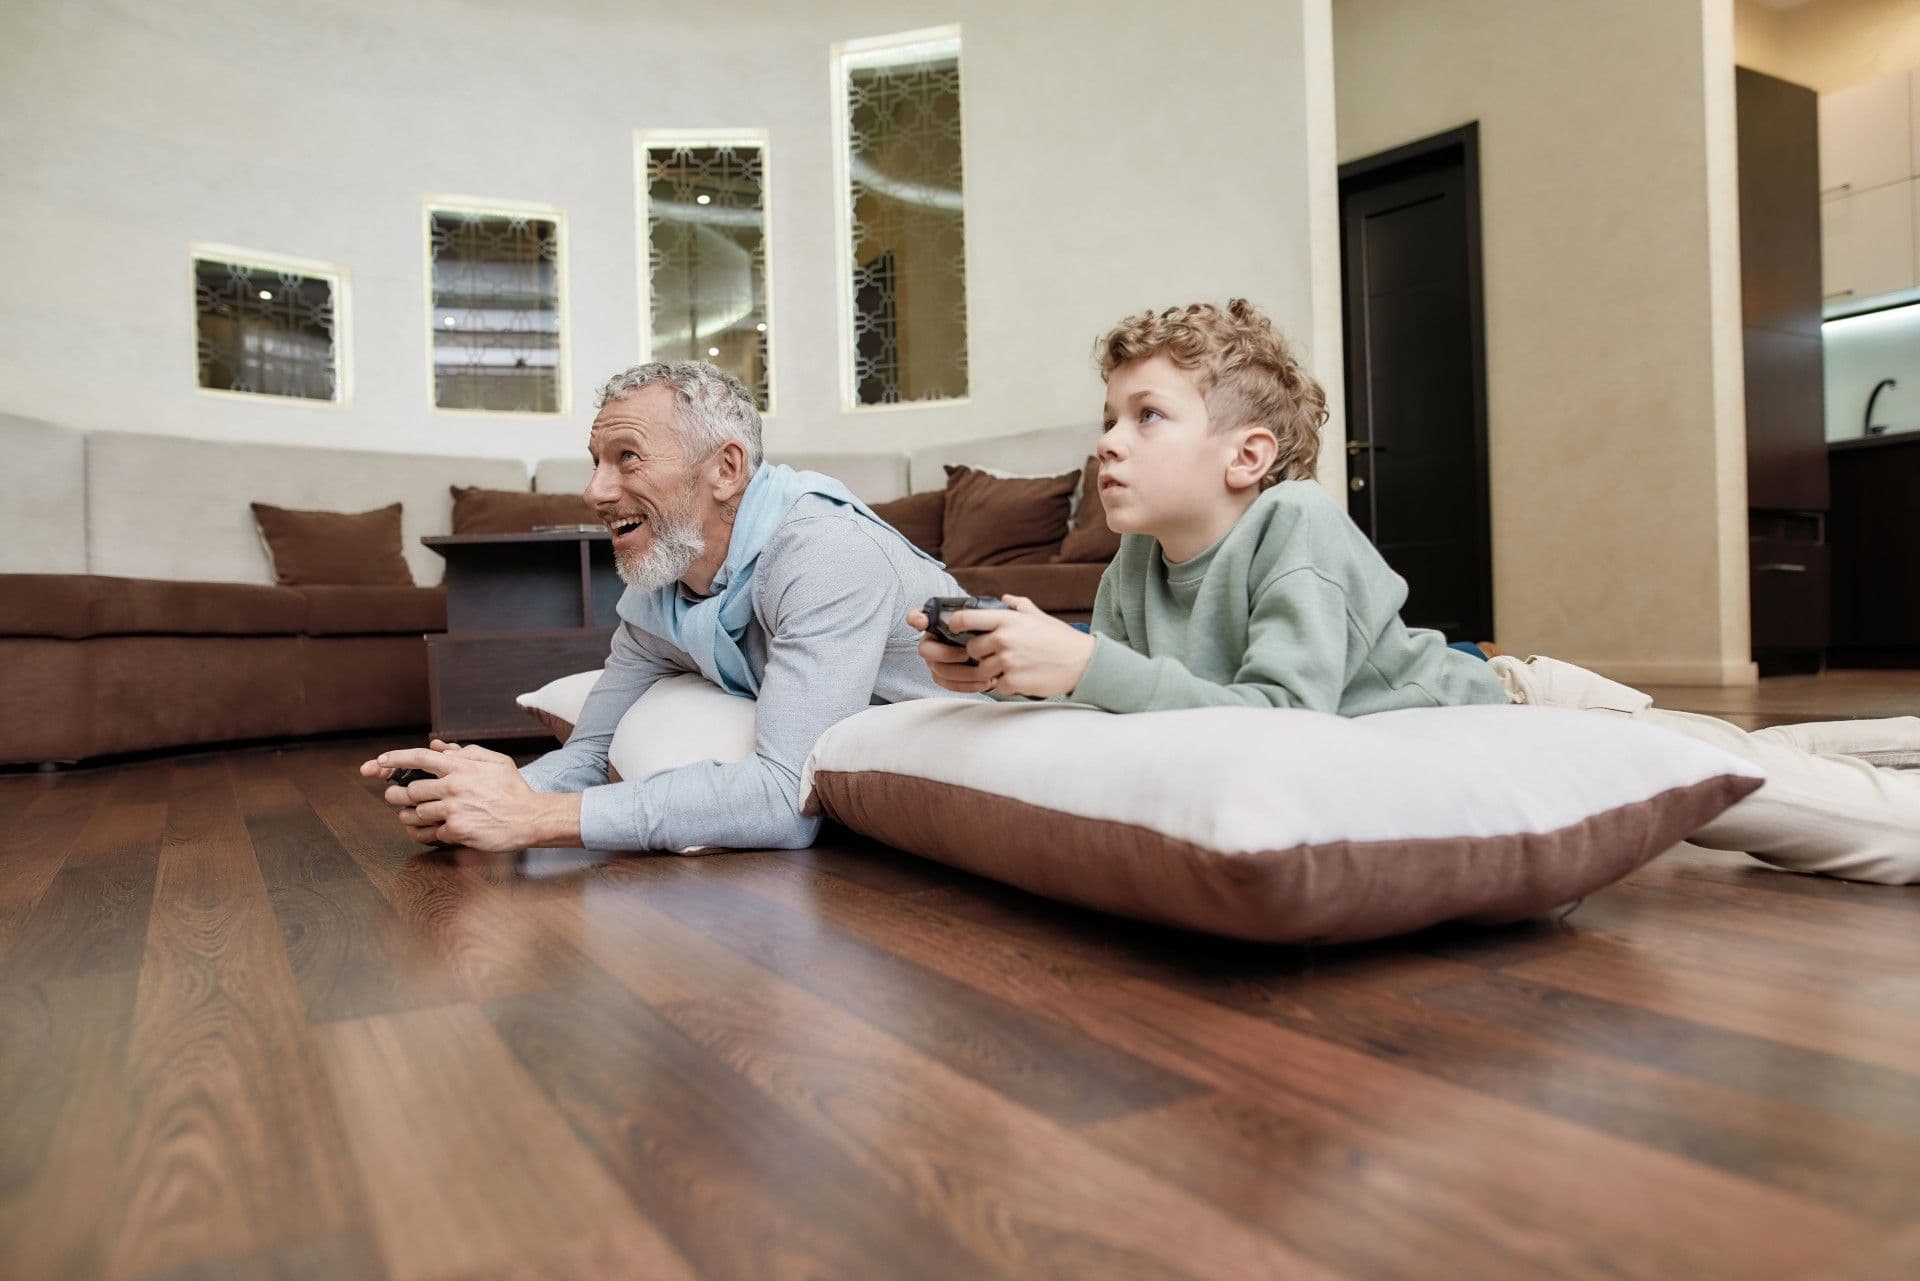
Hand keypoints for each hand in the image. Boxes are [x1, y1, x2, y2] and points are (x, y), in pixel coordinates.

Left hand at [358, 739, 578, 851]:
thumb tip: (437, 745)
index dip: (394, 759)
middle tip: (396, 797)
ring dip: (412, 816)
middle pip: (409, 790)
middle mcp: (454, 787)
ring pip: (415, 813)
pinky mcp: (457, 831)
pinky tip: (435, 831)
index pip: (419, 758)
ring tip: (417, 815)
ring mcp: (454, 810)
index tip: (378, 762)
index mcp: (461, 767)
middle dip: (398, 795)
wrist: (530, 818)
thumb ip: (465, 752)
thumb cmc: (513, 789)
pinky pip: (430, 833)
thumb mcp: (495, 761)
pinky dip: (429, 833)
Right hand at [907, 606, 998, 693]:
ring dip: (961, 672)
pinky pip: (947, 684)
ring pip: (938, 670)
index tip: (921, 621)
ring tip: (982, 671)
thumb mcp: (992, 619)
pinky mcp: (944, 677)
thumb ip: (996, 610)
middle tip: (967, 653)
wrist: (997, 654)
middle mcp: (932, 641)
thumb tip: (1006, 599)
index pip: (918, 618)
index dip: (916, 619)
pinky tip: (983, 682)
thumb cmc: (990, 633)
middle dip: (946, 653)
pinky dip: (965, 685)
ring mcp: (936, 660)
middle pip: (926, 649)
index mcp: (939, 623)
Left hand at [918, 595, 1094, 698]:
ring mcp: (1007, 662)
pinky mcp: (1012, 682)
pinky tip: (1020, 677)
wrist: (1082, 663)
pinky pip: (997, 685)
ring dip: (992, 671)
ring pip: (981, 670)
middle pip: (971, 649)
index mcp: (1007, 620)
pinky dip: (1005, 684)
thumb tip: (1004, 600)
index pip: (966, 618)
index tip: (957, 629)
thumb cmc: (1060, 639)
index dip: (955, 624)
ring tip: (1011, 667)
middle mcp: (1003, 639)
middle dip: (979, 653)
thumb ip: (1018, 606)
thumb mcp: (1039, 616)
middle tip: (995, 654)